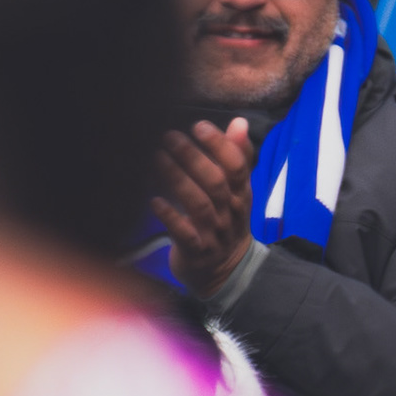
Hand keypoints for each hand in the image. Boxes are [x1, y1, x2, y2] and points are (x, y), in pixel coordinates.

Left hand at [151, 119, 253, 296]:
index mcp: (241, 195)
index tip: (198, 126)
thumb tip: (239, 122)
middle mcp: (230, 212)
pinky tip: (155, 201)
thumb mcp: (237, 192)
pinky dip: (170, 216)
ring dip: (177, 179)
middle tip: (169, 136)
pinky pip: (184, 233)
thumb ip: (237, 157)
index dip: (219, 145)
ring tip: (157, 157)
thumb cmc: (226, 222)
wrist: (226, 273)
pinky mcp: (196, 251)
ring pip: (198, 204)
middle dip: (192, 156)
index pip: (237, 166)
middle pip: (215, 181)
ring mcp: (213, 233)